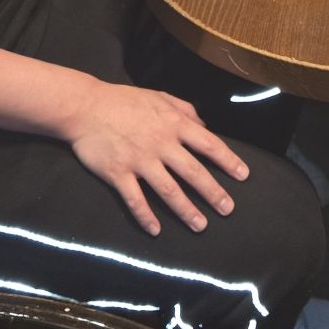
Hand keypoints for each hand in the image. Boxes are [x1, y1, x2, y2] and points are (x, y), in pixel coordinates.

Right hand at [68, 81, 249, 234]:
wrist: (86, 106)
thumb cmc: (125, 101)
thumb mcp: (160, 97)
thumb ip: (185, 110)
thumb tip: (205, 127)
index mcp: (174, 124)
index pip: (208, 144)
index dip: (228, 161)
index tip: (243, 176)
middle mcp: (161, 144)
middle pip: (193, 172)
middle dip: (213, 192)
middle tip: (228, 209)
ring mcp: (140, 160)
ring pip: (169, 190)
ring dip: (186, 210)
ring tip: (200, 225)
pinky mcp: (118, 173)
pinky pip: (135, 199)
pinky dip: (146, 216)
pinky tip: (156, 230)